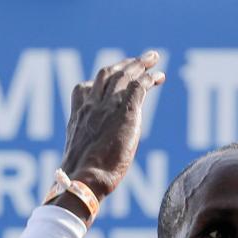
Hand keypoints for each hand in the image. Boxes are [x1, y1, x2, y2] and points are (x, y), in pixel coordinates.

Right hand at [60, 51, 165, 198]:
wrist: (86, 178)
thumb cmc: (82, 179)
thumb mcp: (81, 159)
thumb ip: (89, 149)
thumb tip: (94, 164)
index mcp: (77, 117)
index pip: (84, 88)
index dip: (100, 81)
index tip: (112, 80)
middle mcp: (90, 106)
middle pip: (106, 74)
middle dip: (123, 64)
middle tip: (138, 60)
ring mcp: (106, 106)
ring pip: (123, 75)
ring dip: (139, 64)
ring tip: (153, 58)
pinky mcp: (124, 111)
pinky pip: (138, 86)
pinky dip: (149, 78)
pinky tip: (159, 77)